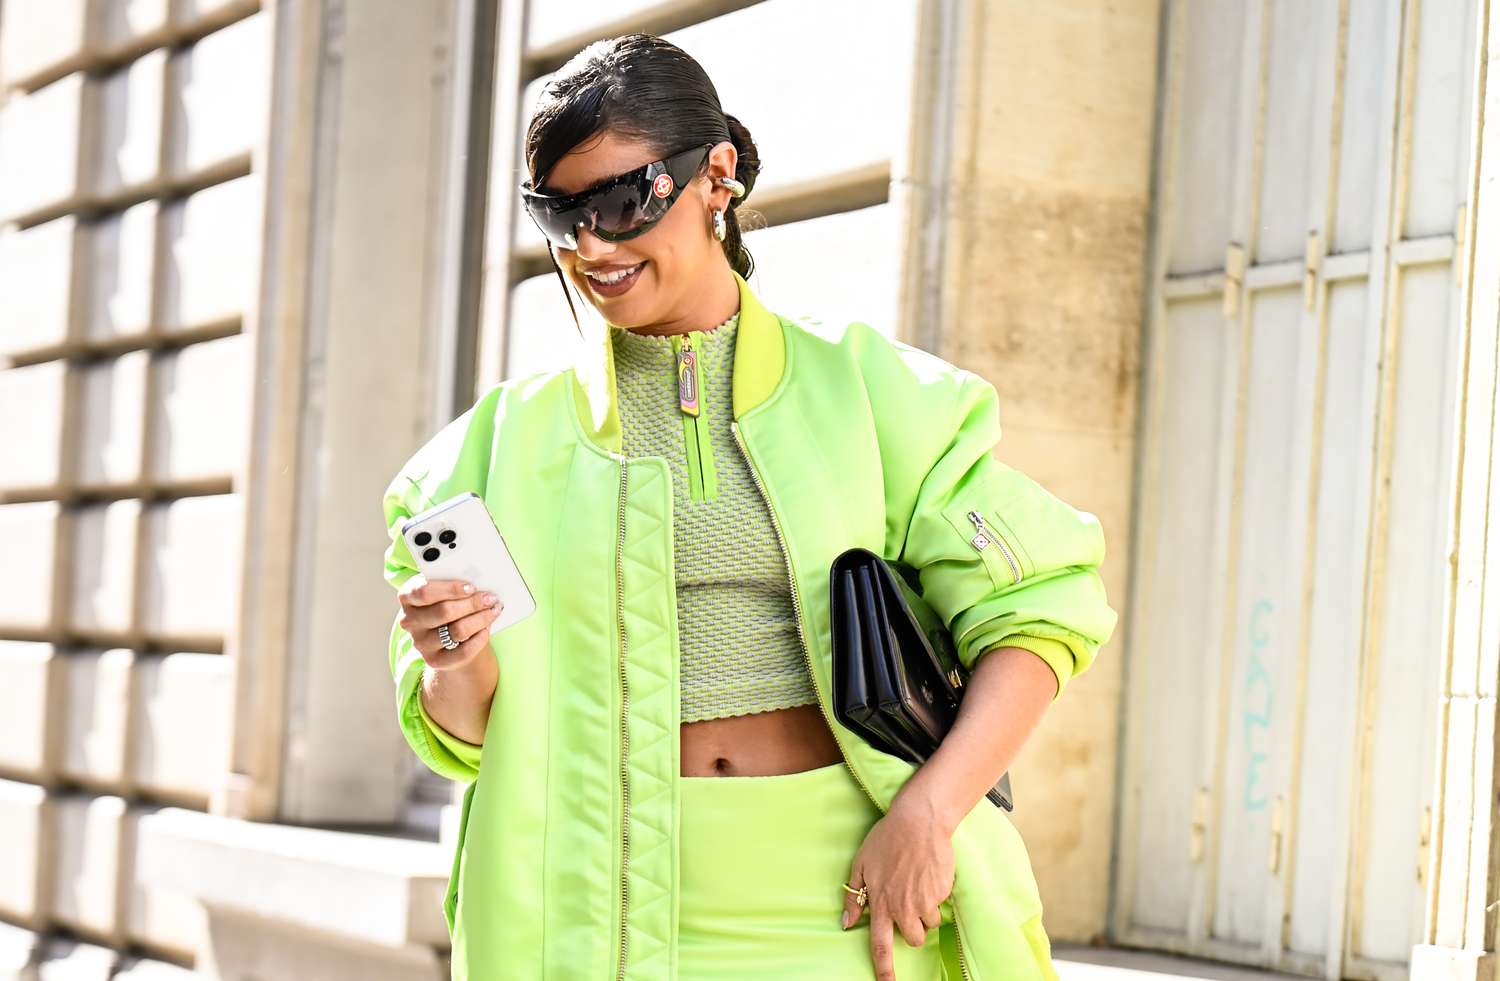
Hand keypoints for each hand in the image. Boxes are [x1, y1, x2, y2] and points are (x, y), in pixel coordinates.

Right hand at [397, 576, 502, 670]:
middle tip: (491, 598)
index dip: (450, 588)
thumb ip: (455, 583)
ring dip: (481, 619)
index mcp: (407, 597)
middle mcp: (409, 621)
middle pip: (444, 611)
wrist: (448, 637)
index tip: (472, 586)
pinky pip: (463, 651)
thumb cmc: (448, 604)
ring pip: (457, 631)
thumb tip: (480, 581)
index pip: (424, 591)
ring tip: (493, 610)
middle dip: (472, 603)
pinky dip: (479, 639)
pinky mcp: (434, 661)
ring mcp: (420, 643)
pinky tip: (486, 629)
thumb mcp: (446, 590)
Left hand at [841, 794, 953, 980]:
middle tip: (909, 907)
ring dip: (925, 912)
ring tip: (918, 885)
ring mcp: (924, 901)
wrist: (918, 822)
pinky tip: (928, 875)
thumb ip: (854, 896)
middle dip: (913, 931)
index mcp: (881, 903)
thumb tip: (846, 922)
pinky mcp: (941, 892)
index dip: (883, 970)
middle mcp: (903, 907)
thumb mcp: (861, 864)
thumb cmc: (887, 839)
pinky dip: (936, 896)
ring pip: (929, 924)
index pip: (880, 946)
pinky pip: (940, 905)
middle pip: (913, 940)